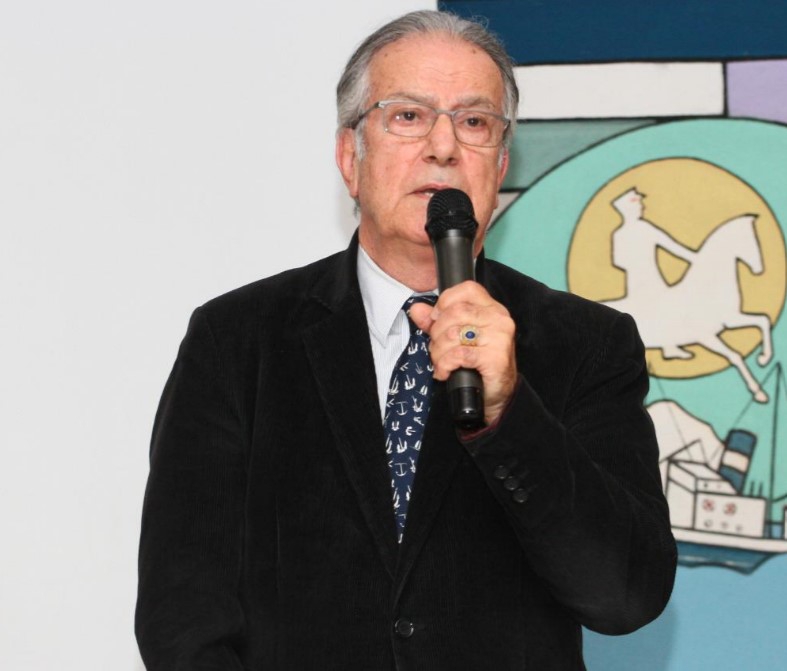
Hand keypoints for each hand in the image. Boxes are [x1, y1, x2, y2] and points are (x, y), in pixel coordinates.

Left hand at [409, 281, 517, 424]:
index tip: (436, 320)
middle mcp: (499, 319)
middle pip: (455, 312)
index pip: (466, 289)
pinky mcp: (496, 358)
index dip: (444, 302)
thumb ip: (435, 322)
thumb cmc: (478, 364)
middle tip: (437, 348)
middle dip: (437, 333)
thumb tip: (417, 309)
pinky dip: (445, 365)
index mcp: (492, 308)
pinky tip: (446, 372)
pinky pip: (458, 355)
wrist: (498, 395)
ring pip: (453, 334)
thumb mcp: (455, 338)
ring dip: (439, 352)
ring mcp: (500, 338)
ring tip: (441, 361)